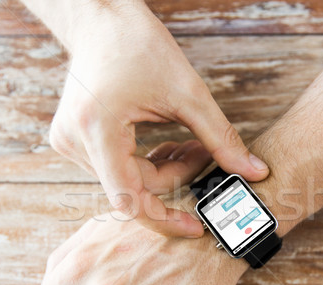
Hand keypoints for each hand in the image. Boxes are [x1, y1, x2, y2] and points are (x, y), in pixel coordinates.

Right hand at [48, 1, 268, 236]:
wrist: (102, 20)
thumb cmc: (138, 45)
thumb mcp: (188, 93)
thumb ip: (221, 138)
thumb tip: (253, 172)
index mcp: (97, 130)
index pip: (128, 200)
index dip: (163, 220)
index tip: (194, 226)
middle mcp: (74, 142)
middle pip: (133, 188)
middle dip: (174, 179)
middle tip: (204, 157)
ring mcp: (69, 143)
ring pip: (126, 180)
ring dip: (161, 170)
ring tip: (190, 145)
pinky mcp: (74, 140)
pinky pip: (115, 167)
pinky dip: (144, 162)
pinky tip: (165, 144)